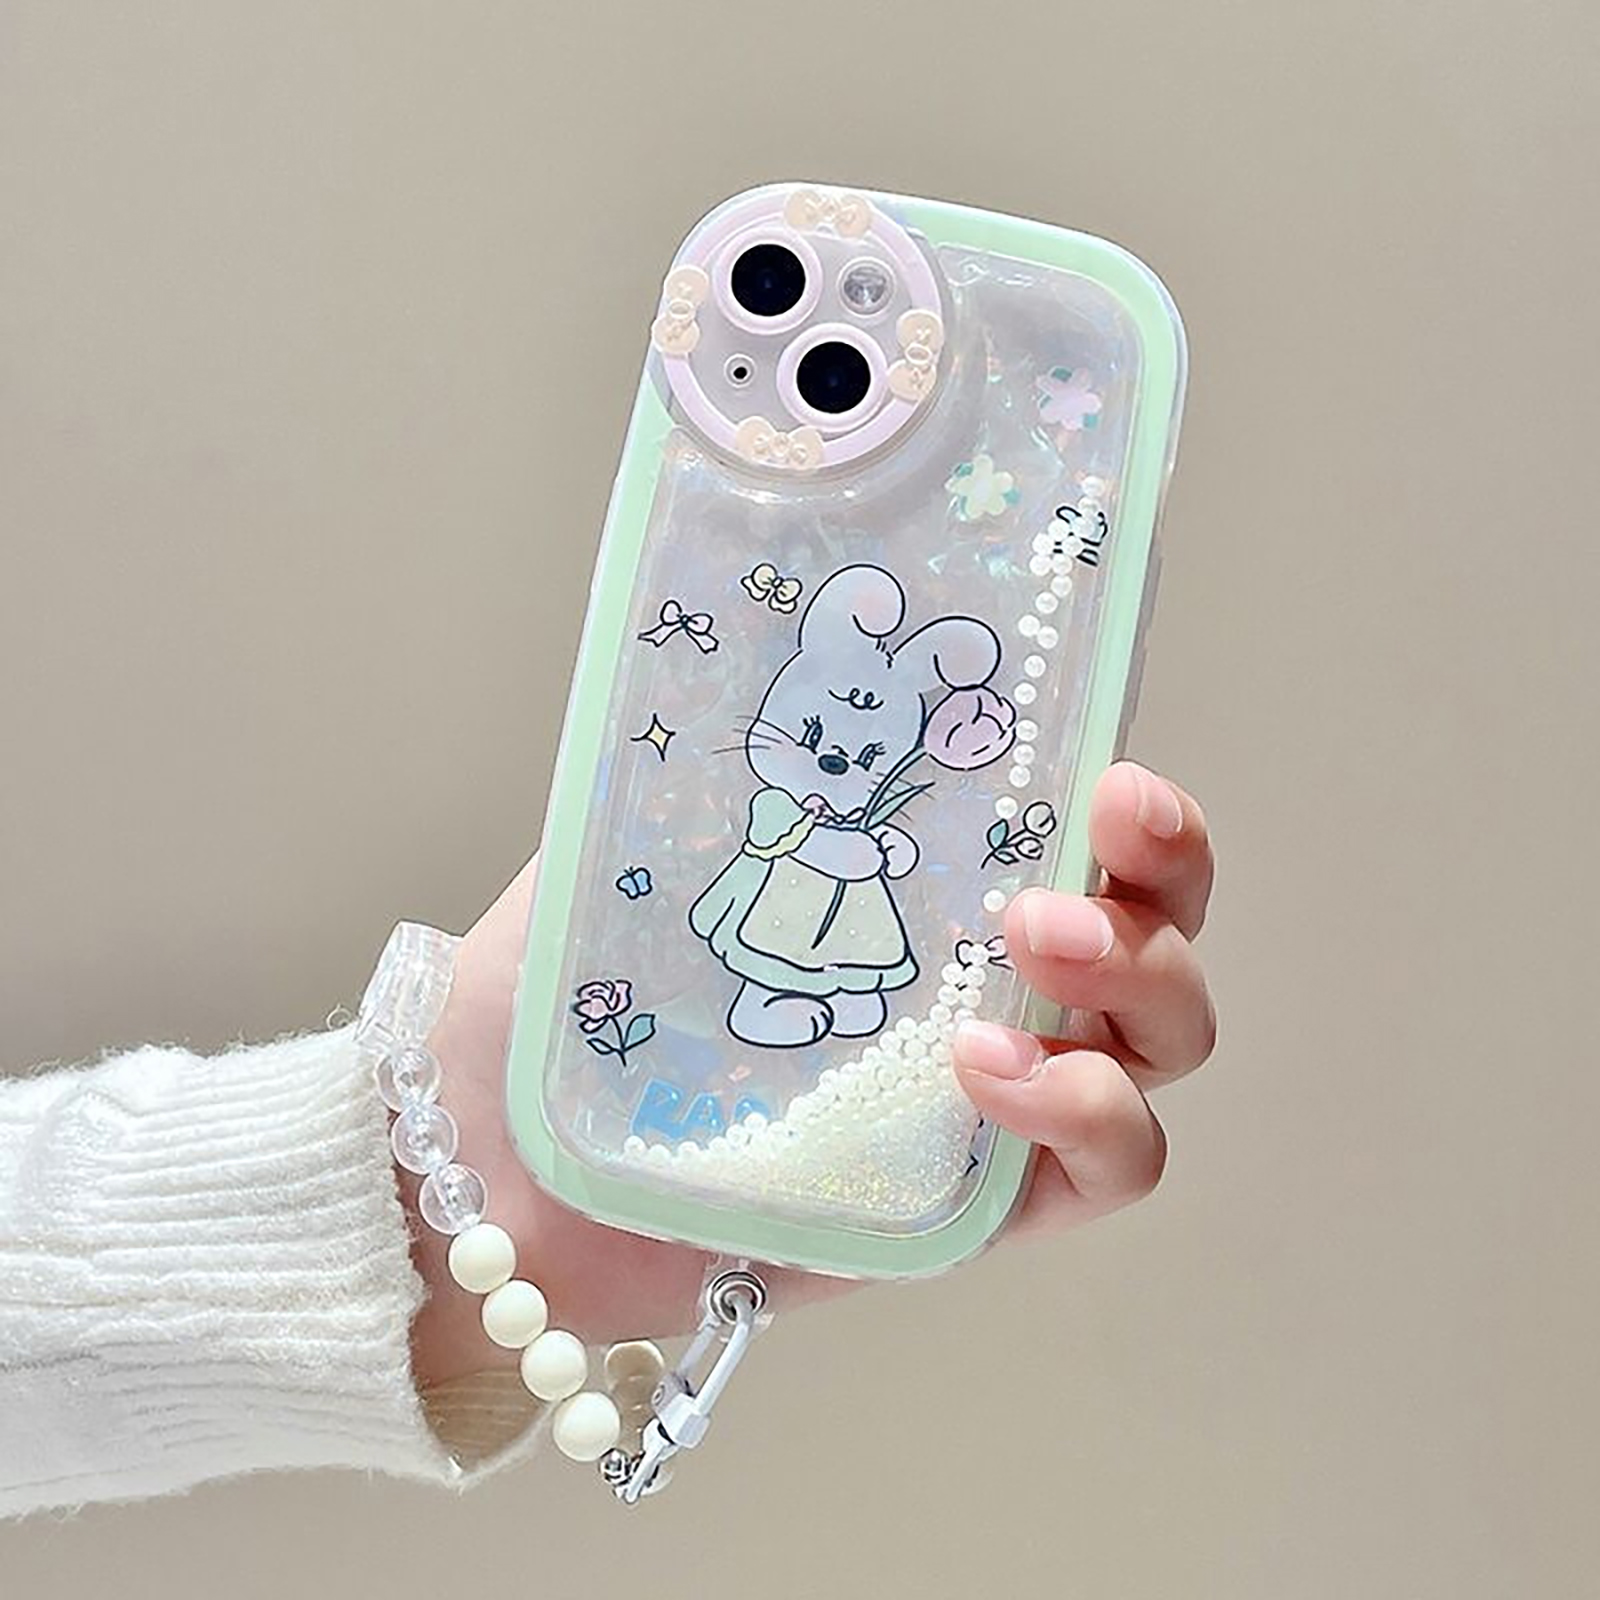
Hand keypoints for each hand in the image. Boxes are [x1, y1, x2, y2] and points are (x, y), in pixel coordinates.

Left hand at [407, 760, 1214, 1386]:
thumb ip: (706, 764)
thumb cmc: (559, 1011)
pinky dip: (1085, 1113)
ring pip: (1159, 1045)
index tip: (1104, 769)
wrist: (495, 1183)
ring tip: (1023, 945)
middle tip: (1072, 858)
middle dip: (1160, 881)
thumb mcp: (631, 850)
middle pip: (1159, 927)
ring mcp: (993, 1098)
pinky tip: (982, 1070)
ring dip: (1135, 987)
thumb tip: (758, 643)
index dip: (1133, 803)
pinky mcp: (978, 1207)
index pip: (1078, 831)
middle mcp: (984, 981)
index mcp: (923, 890)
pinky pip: (1108, 1169)